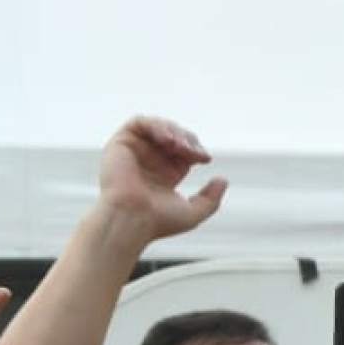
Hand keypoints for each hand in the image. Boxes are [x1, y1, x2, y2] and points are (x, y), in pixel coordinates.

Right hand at [97, 116, 227, 240]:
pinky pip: (139, 122)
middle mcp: (150, 162)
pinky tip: (167, 139)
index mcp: (165, 175)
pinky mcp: (121, 144)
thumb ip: (211, 199)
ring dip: (174, 131)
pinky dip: (157, 125)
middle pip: (175, 136)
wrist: (132, 218)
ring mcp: (135, 152)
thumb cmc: (158, 221)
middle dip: (188, 140)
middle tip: (193, 152)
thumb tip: (223, 180)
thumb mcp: (194, 213)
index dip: (197, 150)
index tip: (205, 159)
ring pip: (159, 127)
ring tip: (180, 146)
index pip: (185, 152)